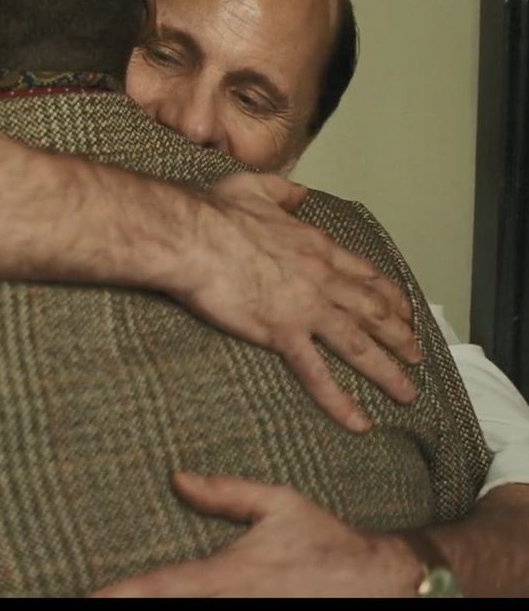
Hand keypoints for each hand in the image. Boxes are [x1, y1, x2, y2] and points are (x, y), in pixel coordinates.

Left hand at [94, 472, 419, 596]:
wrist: (380, 582)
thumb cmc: (326, 540)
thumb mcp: (279, 503)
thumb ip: (226, 493)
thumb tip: (177, 477)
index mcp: (233, 574)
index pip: (165, 586)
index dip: (123, 594)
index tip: (90, 596)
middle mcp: (238, 607)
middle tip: (86, 604)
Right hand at [172, 172, 420, 431]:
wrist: (192, 237)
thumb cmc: (216, 212)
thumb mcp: (256, 188)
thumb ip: (284, 191)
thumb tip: (301, 194)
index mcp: (315, 246)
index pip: (363, 274)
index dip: (388, 295)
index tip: (404, 311)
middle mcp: (321, 279)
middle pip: (371, 312)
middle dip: (399, 336)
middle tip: (417, 356)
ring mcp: (305, 308)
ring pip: (357, 344)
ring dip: (386, 371)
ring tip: (408, 394)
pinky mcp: (282, 333)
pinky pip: (316, 373)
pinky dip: (340, 400)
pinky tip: (359, 422)